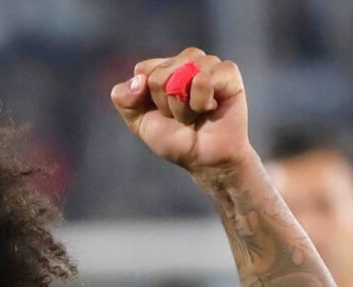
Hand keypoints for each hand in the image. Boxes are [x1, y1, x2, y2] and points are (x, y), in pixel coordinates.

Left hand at [111, 47, 252, 174]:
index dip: (147, 98)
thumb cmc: (174, 138)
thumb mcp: (139, 122)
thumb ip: (125, 99)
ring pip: (181, 74)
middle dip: (166, 104)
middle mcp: (185, 61)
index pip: (143, 69)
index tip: (161, 113)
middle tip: (181, 116)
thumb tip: (138, 80)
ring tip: (195, 113)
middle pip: (159, 74)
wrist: (204, 159)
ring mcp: (208, 63)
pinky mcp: (228, 72)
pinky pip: (203, 79)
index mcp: (163, 67)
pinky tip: (210, 108)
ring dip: (183, 106)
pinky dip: (201, 101)